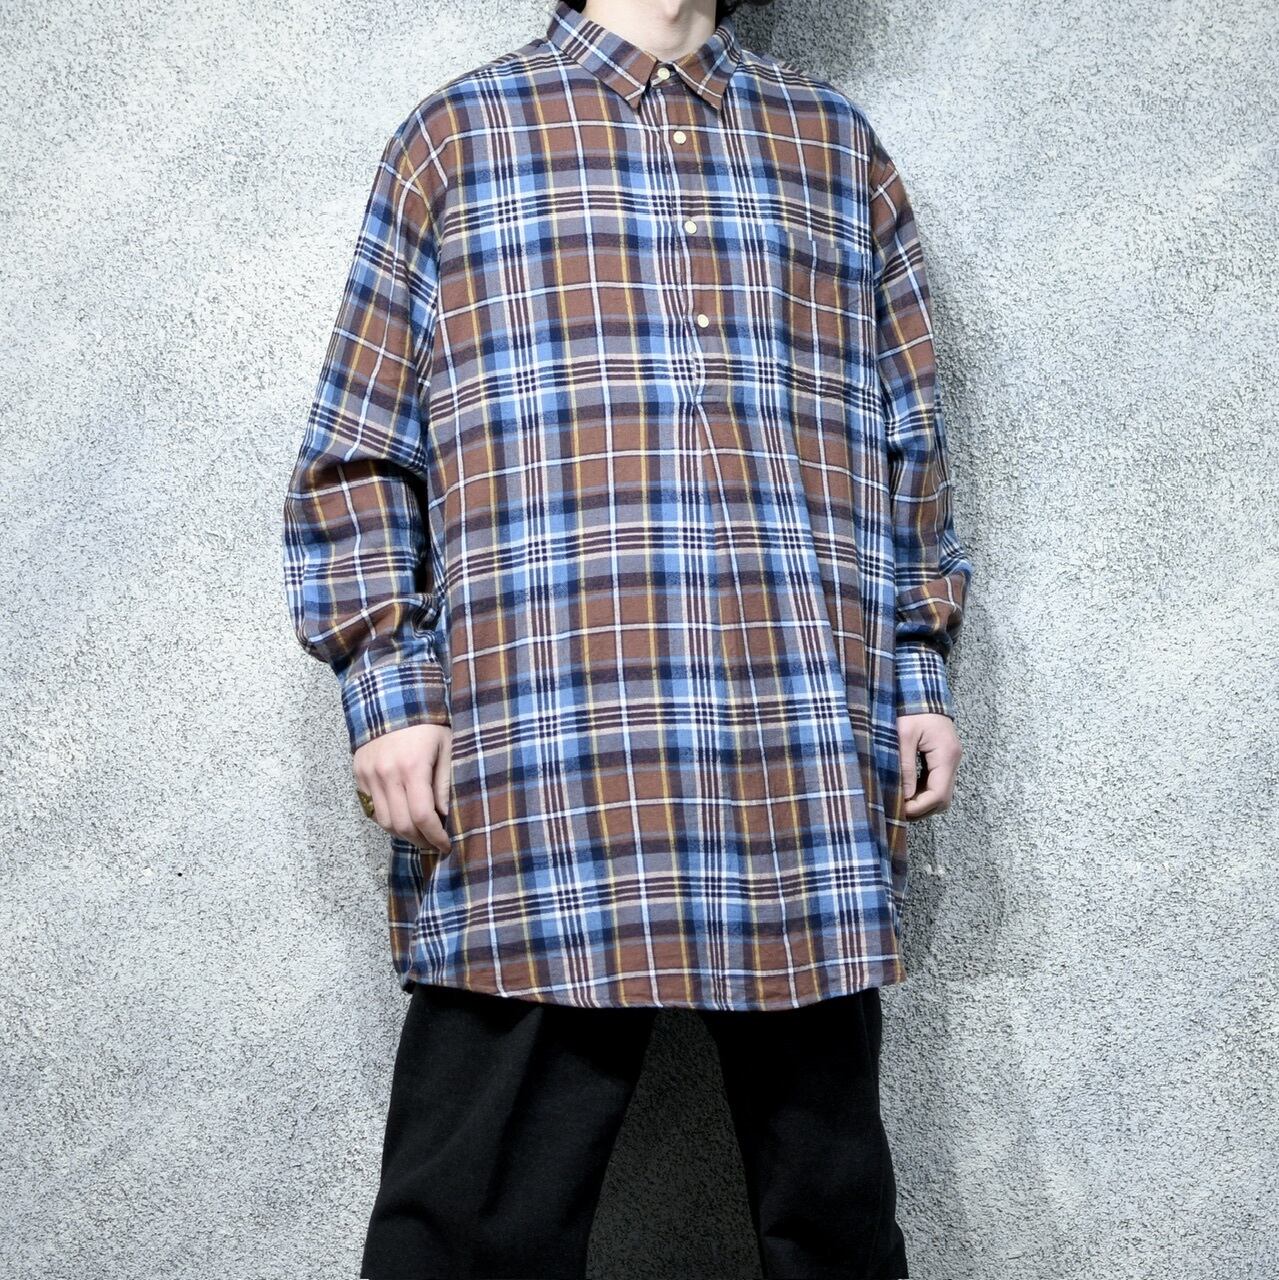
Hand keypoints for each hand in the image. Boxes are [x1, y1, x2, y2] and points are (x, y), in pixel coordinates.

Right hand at [352, 723, 452, 853]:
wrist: (390, 700)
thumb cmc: (427, 724)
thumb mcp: (446, 747)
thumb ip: (444, 783)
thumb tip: (445, 816)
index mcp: (412, 767)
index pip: (422, 816)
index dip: (435, 836)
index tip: (446, 845)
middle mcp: (386, 774)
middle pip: (401, 825)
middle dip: (420, 840)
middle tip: (434, 843)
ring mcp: (369, 775)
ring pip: (384, 821)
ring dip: (403, 834)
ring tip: (420, 834)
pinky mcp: (358, 775)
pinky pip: (372, 808)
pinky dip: (388, 819)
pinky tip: (403, 817)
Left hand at [897, 713, 961, 819]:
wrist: (923, 691)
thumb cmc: (911, 709)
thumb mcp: (903, 736)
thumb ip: (905, 767)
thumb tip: (905, 796)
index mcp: (946, 755)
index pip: (939, 794)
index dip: (920, 807)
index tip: (899, 809)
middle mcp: (953, 760)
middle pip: (943, 799)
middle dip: (922, 809)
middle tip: (898, 810)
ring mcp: (950, 760)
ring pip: (942, 794)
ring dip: (923, 803)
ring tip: (900, 803)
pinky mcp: (944, 759)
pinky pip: (937, 784)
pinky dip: (923, 793)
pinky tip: (906, 792)